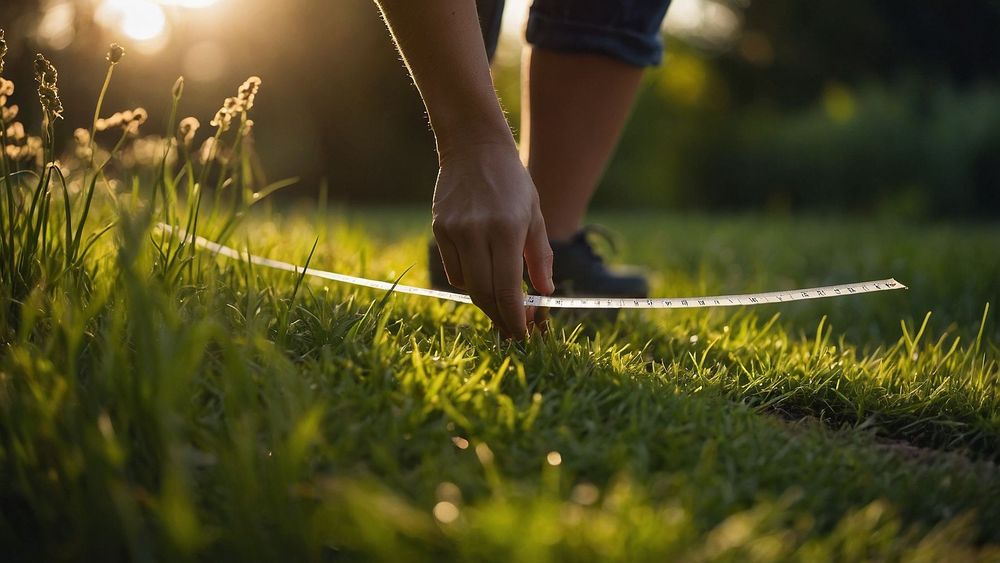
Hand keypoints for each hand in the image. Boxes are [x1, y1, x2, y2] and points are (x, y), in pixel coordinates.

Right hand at [431, 141, 554, 338]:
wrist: (474, 147)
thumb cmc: (512, 182)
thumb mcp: (534, 215)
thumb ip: (539, 256)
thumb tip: (544, 293)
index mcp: (506, 229)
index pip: (507, 288)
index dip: (514, 317)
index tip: (522, 334)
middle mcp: (476, 232)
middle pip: (484, 293)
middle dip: (500, 317)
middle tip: (512, 331)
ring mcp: (454, 231)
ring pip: (467, 284)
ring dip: (486, 300)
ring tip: (502, 307)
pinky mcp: (440, 228)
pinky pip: (454, 269)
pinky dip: (469, 280)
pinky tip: (483, 276)